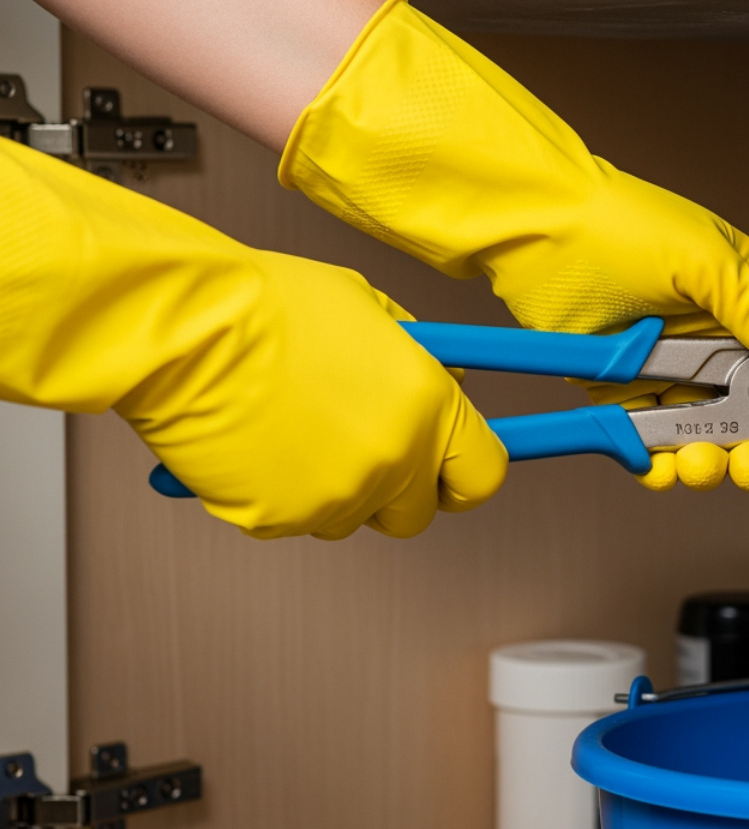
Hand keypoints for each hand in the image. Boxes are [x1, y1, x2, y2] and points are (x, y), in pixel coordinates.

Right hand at [0, 139, 506, 537]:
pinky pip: (292, 521)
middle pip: (417, 514)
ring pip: (349, 519)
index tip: (448, 472)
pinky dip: (276, 494)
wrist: (184, 329)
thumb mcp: (372, 312)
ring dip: (331, 488)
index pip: (484, 475)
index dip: (465, 475)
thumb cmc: (270, 307)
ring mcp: (337, 497)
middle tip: (358, 450)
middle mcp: (395, 460)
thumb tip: (449, 385)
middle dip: (395, 491)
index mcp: (429, 407)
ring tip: (288, 427)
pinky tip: (253, 442)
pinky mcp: (279, 520)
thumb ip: (422, 361)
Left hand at [280, 0, 748, 494]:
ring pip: (709, 442)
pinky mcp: (627, 395)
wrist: (536, 231)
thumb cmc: (620, 225)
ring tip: (697, 462)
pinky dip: (657, 464)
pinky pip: (652, 445)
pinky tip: (658, 463)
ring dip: (711, 464)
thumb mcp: (710, 266)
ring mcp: (673, 375)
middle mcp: (718, 347)